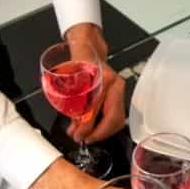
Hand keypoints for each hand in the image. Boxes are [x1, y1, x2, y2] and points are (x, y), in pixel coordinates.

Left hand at [65, 23, 126, 143]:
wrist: (87, 49)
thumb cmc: (78, 62)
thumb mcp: (71, 83)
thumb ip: (74, 107)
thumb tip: (76, 129)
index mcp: (102, 79)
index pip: (97, 109)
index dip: (88, 127)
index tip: (79, 136)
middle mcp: (114, 84)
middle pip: (114, 117)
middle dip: (100, 133)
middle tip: (86, 139)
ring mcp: (119, 89)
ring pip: (118, 118)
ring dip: (104, 130)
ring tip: (90, 135)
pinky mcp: (118, 93)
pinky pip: (117, 113)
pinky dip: (107, 123)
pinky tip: (96, 127)